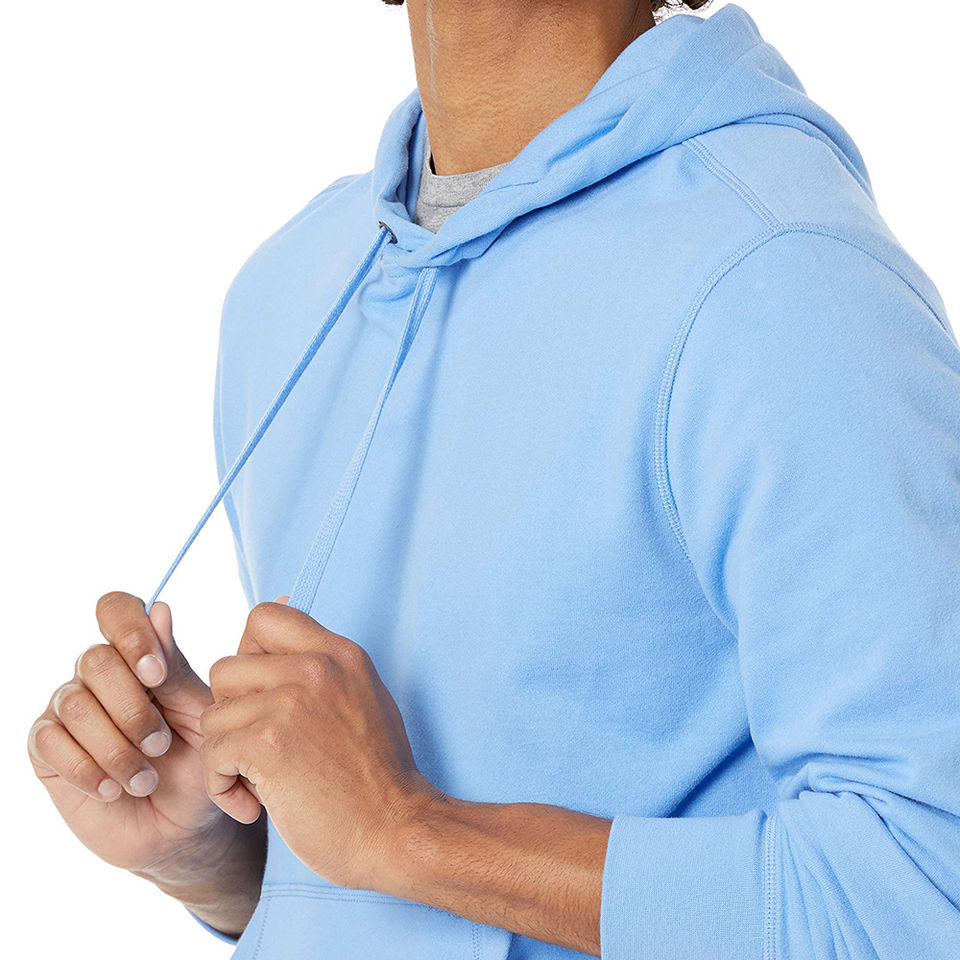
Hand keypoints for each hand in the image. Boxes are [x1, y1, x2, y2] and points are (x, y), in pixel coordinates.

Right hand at [28, 592, 232, 879]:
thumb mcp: (199, 715)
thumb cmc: (199, 764)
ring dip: (116, 747)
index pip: (116, 609)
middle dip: (133, 708)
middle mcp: (99, 674)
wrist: (184, 828)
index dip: (132, 634)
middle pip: (95, 659)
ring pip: (75, 703)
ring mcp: (69, 708)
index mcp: (140, 654)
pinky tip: (113, 789)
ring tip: (145, 778)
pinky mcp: (47, 748)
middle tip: (161, 744)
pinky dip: (88, 769)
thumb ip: (177, 669)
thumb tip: (159, 609)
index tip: (157, 675)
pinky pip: (51, 741)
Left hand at [200, 600, 438, 890]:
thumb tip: (276, 641)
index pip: (264, 616)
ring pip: (213, 714)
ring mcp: (291, 702)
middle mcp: (316, 667)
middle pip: (226, 667)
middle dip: (231, 713)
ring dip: (226, 754)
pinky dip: (222, 786)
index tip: (264, 695)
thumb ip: (324, 667)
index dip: (249, 654)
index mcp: (339, 652)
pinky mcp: (269, 743)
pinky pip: (212, 753)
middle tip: (258, 747)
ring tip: (259, 781)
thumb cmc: (378, 776)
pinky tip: (251, 805)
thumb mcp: (362, 697)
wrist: (396, 829)